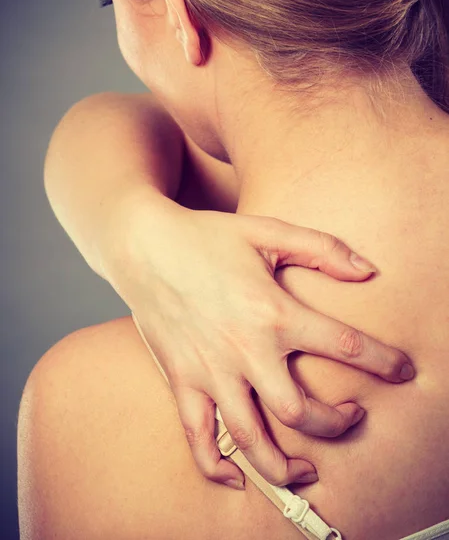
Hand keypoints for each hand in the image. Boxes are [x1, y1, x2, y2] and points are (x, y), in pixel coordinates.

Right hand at [104, 199, 414, 489]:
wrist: (145, 246)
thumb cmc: (207, 236)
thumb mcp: (268, 231)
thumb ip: (322, 248)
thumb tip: (368, 271)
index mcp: (273, 313)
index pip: (345, 347)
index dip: (384, 362)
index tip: (403, 370)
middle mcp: (245, 350)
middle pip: (301, 413)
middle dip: (336, 425)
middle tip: (352, 416)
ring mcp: (211, 371)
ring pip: (252, 439)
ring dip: (286, 467)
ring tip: (309, 469)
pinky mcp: (182, 381)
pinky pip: (198, 437)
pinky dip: (216, 467)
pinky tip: (236, 477)